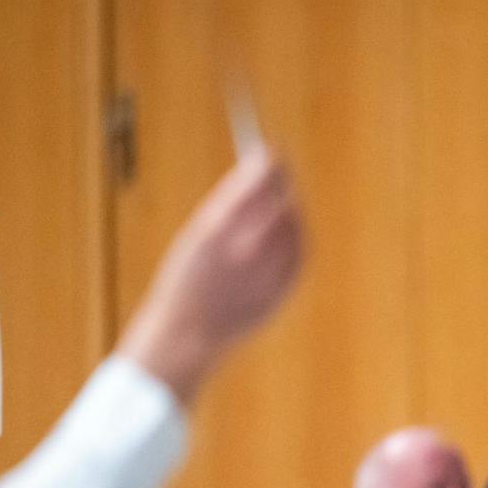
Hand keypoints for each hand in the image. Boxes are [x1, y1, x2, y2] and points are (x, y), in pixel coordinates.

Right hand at [113, 147, 303, 404]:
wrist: (189, 334)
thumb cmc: (187, 281)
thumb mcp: (196, 237)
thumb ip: (228, 206)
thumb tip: (259, 172)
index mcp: (217, 230)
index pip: (256, 183)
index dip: (269, 164)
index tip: (271, 153)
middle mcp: (244, 249)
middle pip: (280, 203)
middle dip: (282, 186)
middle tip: (281, 175)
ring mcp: (266, 272)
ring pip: (294, 228)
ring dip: (291, 212)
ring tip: (283, 204)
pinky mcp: (280, 291)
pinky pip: (300, 257)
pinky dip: (298, 240)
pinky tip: (292, 233)